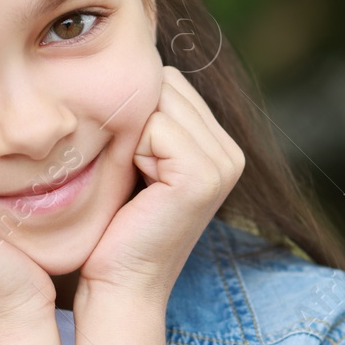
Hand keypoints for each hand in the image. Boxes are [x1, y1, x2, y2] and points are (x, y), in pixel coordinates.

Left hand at [78, 65, 244, 303]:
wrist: (118, 283)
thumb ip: (145, 117)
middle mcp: (230, 151)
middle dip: (133, 120)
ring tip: (131, 181)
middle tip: (126, 174)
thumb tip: (124, 61)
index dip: (133, 114)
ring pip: (158, 102)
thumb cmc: (113, 226)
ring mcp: (224, 163)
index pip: (168, 83)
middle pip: (164, 85)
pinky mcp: (205, 175)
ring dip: (130, 137)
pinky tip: (136, 188)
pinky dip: (134, 152)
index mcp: (218, 145)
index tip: (126, 163)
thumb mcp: (134, 161)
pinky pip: (156, 127)